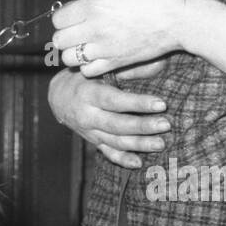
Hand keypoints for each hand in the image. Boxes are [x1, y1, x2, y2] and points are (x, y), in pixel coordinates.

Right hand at [48, 67, 171, 169]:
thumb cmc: (85, 77)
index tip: (161, 104)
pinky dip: (123, 160)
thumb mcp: (98, 69)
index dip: (138, 103)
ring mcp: (90, 132)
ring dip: (139, 144)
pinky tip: (139, 163)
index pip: (115, 101)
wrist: (59, 97)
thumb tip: (158, 61)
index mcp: (89, 94)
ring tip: (161, 144)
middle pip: (117, 125)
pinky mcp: (93, 141)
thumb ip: (125, 68)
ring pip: (116, 141)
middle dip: (143, 126)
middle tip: (166, 124)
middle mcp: (87, 116)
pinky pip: (108, 153)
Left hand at [52, 0, 191, 78]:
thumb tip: (84, 5)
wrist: (180, 18)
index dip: (63, 18)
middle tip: (77, 33)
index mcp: (94, 5)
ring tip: (86, 47)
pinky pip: (87, 72)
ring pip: (68, 59)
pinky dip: (88, 67)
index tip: (72, 17)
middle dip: (65, 37)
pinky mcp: (114, 63)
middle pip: (59, 40)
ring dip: (74, 54)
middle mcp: (94, 28)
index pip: (58, 19)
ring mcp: (103, 48)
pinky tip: (98, 58)